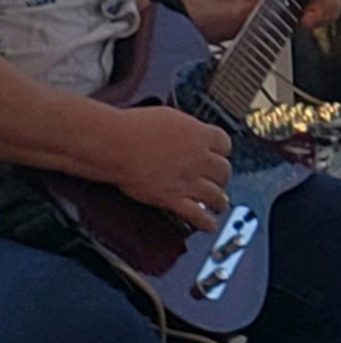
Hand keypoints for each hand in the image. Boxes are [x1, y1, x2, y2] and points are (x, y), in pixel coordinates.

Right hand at [111, 106, 231, 231]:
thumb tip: (190, 132)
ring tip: (219, 204)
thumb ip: (186, 128)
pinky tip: (209, 225)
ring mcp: (188, 180)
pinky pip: (197, 214)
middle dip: (222, 177)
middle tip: (219, 181)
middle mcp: (198, 158)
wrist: (114, 143)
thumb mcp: (169, 117)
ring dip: (219, 201)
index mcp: (198, 135)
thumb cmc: (133, 127)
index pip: (225, 144)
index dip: (222, 152)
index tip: (220, 156)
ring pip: (216, 194)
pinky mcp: (172, 198)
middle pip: (224, 170)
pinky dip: (206, 222)